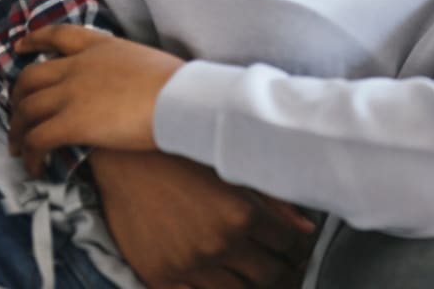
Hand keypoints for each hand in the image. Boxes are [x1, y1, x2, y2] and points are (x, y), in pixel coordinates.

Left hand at [9, 24, 182, 173]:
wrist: (182, 98)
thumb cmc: (178, 84)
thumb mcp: (145, 60)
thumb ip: (122, 67)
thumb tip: (122, 85)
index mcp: (101, 46)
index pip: (59, 35)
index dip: (35, 40)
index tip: (21, 48)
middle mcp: (80, 65)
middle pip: (30, 77)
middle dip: (17, 98)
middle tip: (18, 115)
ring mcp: (72, 92)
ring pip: (26, 110)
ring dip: (18, 132)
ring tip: (20, 149)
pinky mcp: (72, 123)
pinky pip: (37, 140)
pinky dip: (31, 156)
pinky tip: (37, 168)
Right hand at [89, 148, 315, 287]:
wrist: (126, 164)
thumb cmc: (184, 158)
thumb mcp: (233, 170)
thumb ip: (273, 201)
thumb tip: (306, 229)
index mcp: (242, 214)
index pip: (289, 246)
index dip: (298, 247)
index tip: (297, 247)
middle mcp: (218, 245)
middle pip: (269, 277)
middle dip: (283, 271)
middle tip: (285, 265)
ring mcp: (188, 267)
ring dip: (251, 285)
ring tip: (255, 274)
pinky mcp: (161, 279)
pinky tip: (223, 280)